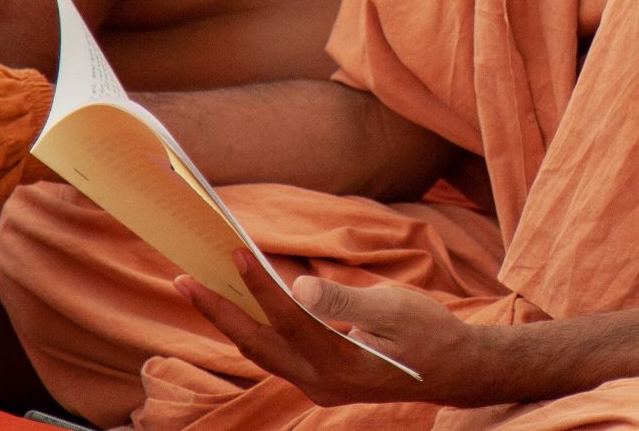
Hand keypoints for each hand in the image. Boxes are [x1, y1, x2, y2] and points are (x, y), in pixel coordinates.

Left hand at [177, 251, 500, 407]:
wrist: (455, 370)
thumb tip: (298, 287)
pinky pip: (277, 356)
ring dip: (230, 322)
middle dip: (218, 311)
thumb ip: (343, 299)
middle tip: (183, 279)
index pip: (288, 318)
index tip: (233, 252)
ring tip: (201, 290)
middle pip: (257, 344)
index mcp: (340, 362)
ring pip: (262, 353)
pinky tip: (244, 309)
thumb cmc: (429, 332)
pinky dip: (255, 331)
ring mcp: (319, 387)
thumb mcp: (393, 308)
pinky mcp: (322, 381)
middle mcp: (321, 382)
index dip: (258, 285)